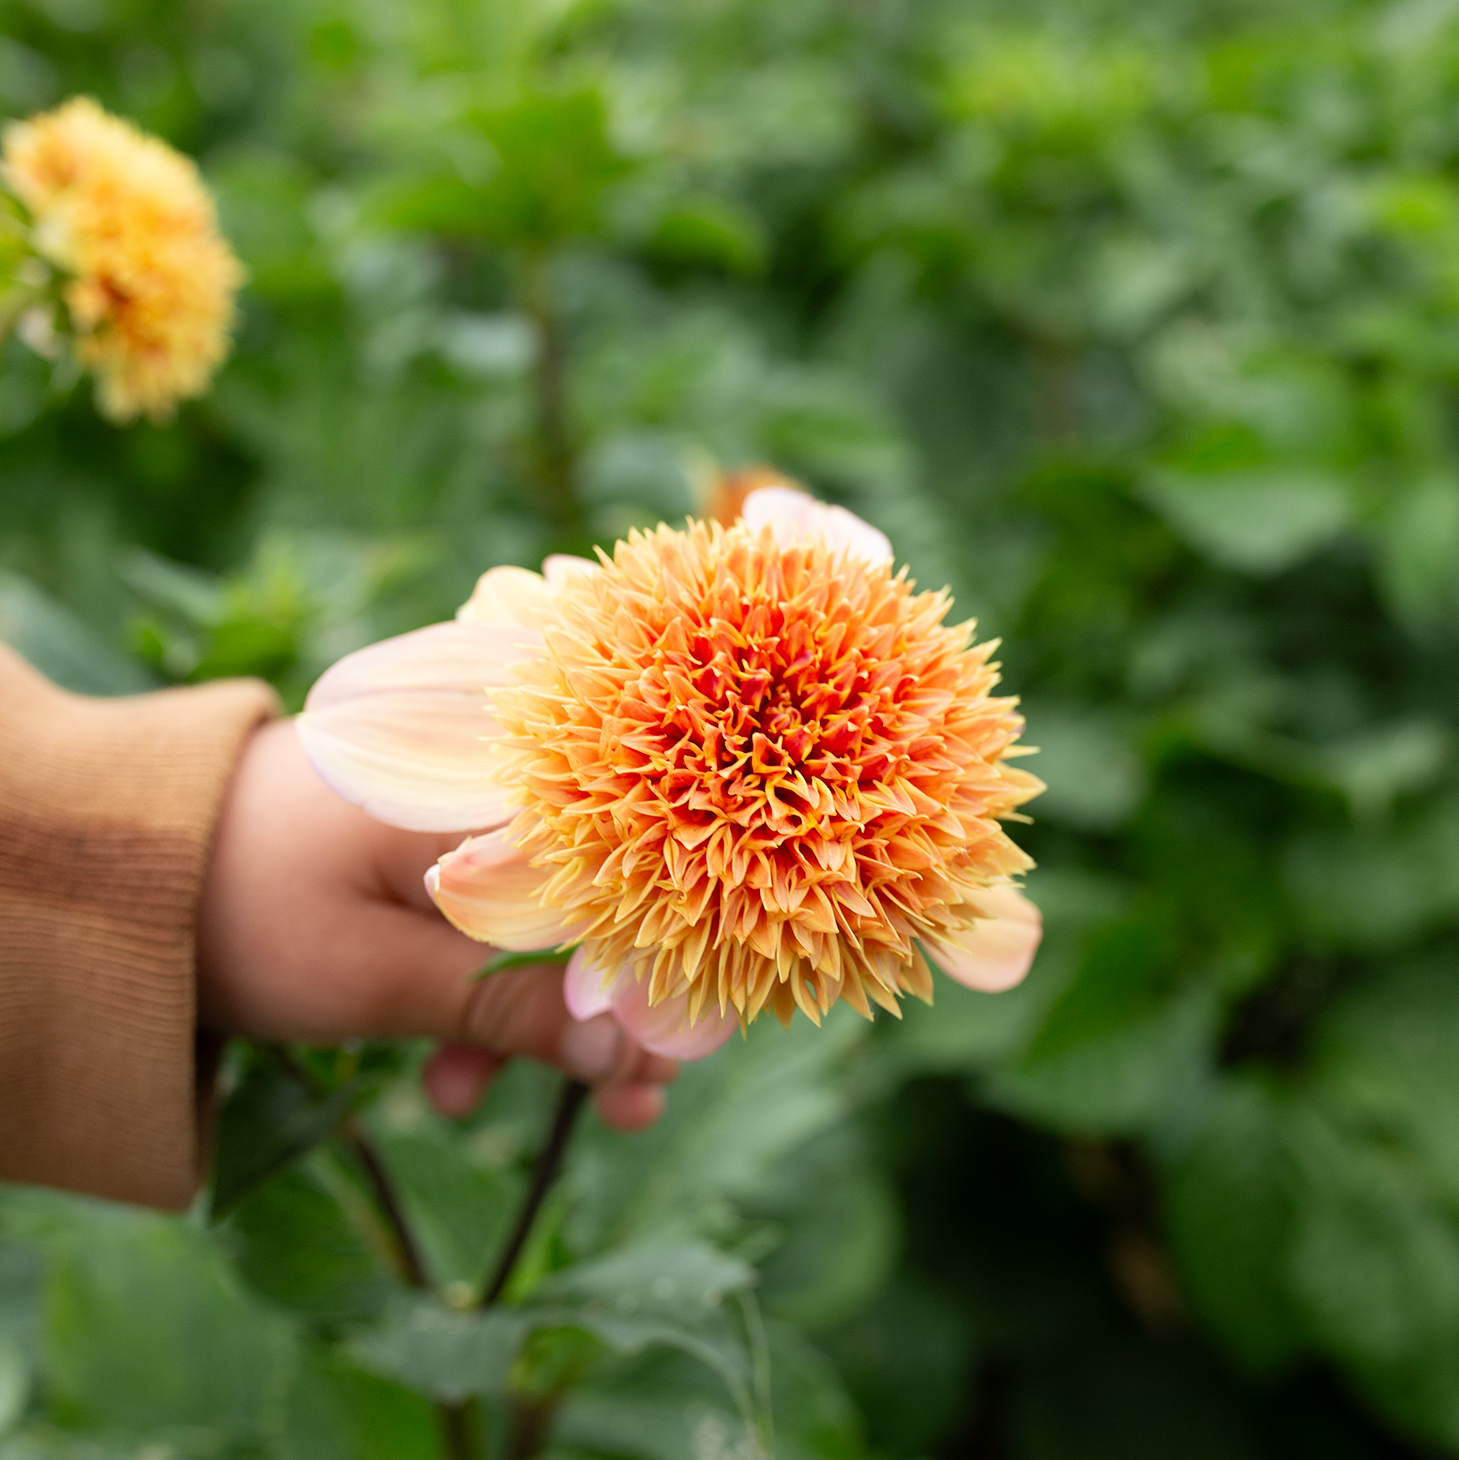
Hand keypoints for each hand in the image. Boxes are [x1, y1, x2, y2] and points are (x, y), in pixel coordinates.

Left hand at [197, 718, 675, 1129]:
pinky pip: (491, 920)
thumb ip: (508, 1008)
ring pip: (545, 920)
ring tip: (496, 1100)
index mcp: (491, 789)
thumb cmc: (247, 907)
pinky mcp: (432, 850)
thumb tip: (625, 1051)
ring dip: (538, 1017)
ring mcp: (462, 816)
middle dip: (606, 1010)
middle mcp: (492, 785)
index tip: (664, 1063)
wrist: (125, 871)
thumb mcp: (379, 976)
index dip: (652, 975)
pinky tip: (451, 1065)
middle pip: (595, 903)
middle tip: (630, 1105)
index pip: (617, 881)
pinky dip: (483, 989)